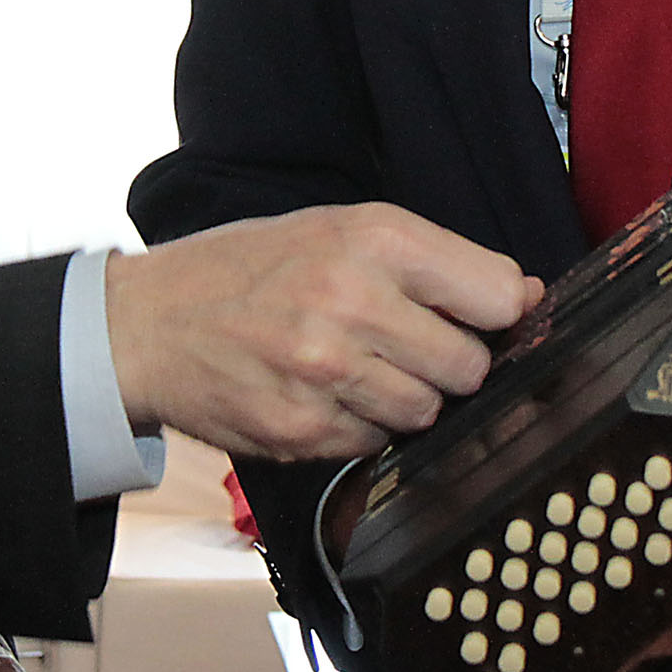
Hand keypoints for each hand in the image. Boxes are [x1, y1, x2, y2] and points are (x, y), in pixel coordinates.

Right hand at [105, 203, 539, 461]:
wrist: (147, 323)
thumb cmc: (249, 269)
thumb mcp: (336, 229)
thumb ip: (430, 260)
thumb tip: (523, 297)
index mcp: (372, 239)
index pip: (496, 292)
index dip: (498, 310)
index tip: (483, 315)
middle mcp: (352, 301)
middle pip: (469, 364)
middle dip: (450, 362)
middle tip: (407, 344)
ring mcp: (326, 372)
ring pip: (427, 411)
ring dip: (406, 398)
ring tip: (356, 367)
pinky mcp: (303, 430)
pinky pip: (376, 442)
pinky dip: (361, 426)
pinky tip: (322, 394)